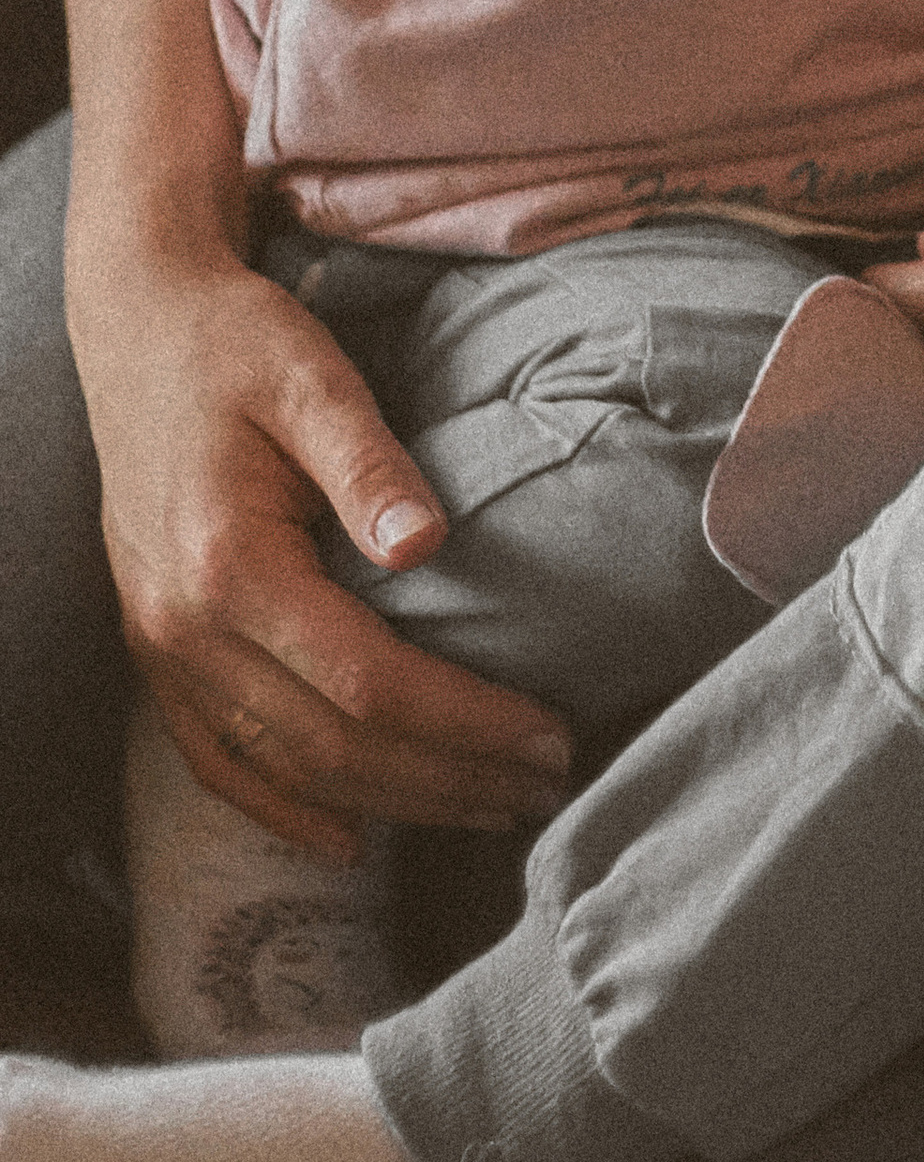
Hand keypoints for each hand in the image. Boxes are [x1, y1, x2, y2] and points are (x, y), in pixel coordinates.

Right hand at [85, 240, 575, 860]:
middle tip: (541, 789)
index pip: (368, 684)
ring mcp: (162, 649)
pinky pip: (217, 759)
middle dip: (445, 780)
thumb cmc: (235, 342)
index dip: (464, 724)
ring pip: (280, 767)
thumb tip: (429, 542)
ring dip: (388, 804)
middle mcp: (184, 629)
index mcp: (228, 567)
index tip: (546, 736)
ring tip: (484, 810)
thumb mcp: (311, 378)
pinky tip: (347, 836)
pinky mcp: (158, 648)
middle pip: (330, 747)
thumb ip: (368, 462)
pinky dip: (284, 807)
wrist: (138, 325)